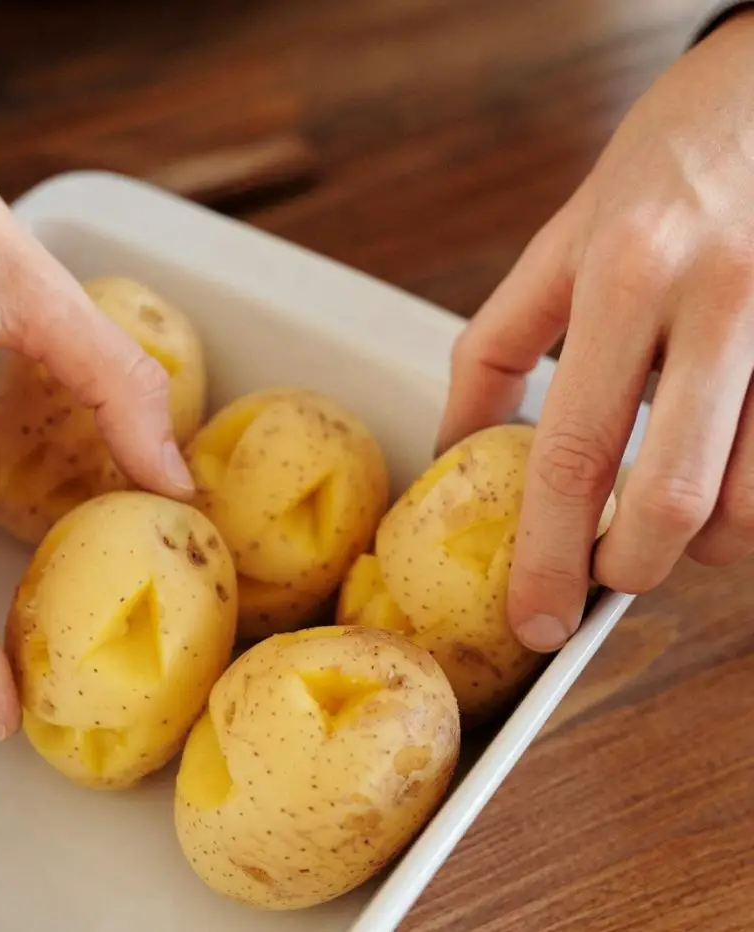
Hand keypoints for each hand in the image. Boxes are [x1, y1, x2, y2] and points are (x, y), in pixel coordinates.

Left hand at [436, 13, 753, 651]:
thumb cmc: (663, 166)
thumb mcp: (560, 242)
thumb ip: (497, 349)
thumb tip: (455, 446)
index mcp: (624, 275)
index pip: (570, 452)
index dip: (547, 555)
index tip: (535, 622)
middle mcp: (720, 299)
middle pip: (672, 499)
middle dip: (630, 567)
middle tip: (605, 571)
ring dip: (702, 540)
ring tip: (665, 513)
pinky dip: (750, 502)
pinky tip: (720, 471)